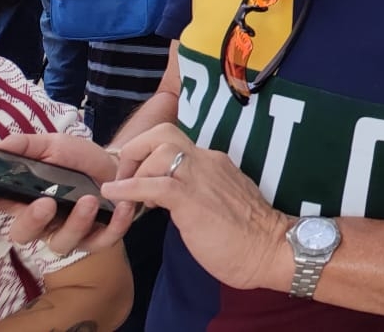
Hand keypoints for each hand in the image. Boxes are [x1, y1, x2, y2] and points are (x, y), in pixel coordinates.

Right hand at [0, 133, 129, 253]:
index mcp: (23, 200)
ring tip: (90, 200)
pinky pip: (102, 241)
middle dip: (32, 221)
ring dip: (76, 223)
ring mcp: (68, 232)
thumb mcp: (53, 146)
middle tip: (46, 204)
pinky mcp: (97, 237)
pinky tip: (122, 207)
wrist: (117, 164)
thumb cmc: (77, 159)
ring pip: (62, 243)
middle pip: (23, 234)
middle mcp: (41, 222)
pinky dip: (114, 227)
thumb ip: (25, 147)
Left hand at [101, 123, 290, 292]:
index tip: (135, 176)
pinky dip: (129, 188)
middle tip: (124, 178)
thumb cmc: (246, 234)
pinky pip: (154, 184)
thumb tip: (169, 197)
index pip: (175, 141)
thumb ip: (198, 191)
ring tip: (125, 195)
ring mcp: (200, 177)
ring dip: (132, 171)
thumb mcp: (219, 201)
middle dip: (135, 150)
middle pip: (163, 133)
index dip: (148, 153)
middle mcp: (207, 161)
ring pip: (158, 151)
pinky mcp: (191, 199)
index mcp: (213, 162)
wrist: (268, 249)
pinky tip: (115, 195)